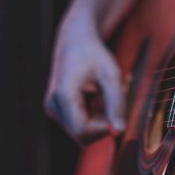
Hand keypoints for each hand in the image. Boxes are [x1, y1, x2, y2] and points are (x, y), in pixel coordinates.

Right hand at [44, 11, 124, 143]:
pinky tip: (98, 100)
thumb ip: (116, 104)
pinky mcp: (58, 110)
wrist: (75, 40)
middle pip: (81, 135)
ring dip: (98, 122)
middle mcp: (53, 105)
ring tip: (105, 99)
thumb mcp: (110, 75)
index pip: (82, 130)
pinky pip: (79, 125)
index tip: (120, 118)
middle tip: (115, 106)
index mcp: (63, 95)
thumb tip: (119, 132)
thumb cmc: (93, 54)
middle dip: (102, 126)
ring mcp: (54, 109)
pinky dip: (93, 118)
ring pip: (81, 132)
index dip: (103, 129)